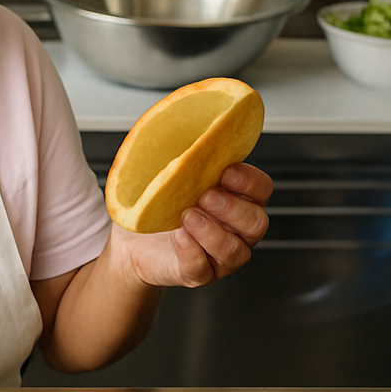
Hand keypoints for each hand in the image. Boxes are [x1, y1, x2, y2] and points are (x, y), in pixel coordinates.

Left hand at [113, 162, 272, 288]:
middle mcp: (236, 230)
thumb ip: (174, 149)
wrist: (128, 241)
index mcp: (236, 199)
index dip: (249, 180)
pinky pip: (203, 268)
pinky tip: (178, 237)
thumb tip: (170, 117)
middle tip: (205, 195)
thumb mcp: (161, 172)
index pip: (262, 189)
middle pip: (257, 222)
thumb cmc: (152, 205)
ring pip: (235, 251)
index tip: (225, 170)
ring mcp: (220, 256)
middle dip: (234, 208)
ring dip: (213, 232)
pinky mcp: (198, 274)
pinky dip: (192, 252)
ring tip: (187, 216)